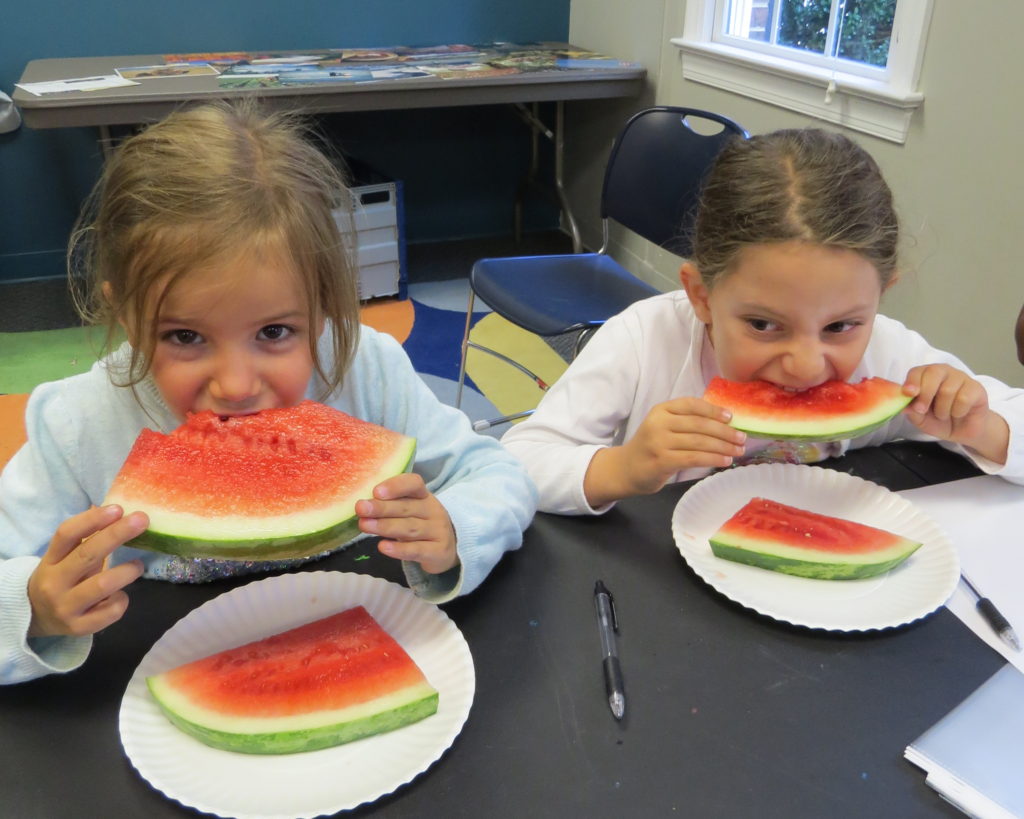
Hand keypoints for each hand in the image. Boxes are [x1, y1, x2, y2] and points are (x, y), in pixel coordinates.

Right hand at [27, 505, 146, 638]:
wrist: (36, 617)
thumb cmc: (61, 578)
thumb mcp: (64, 558)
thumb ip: (86, 538)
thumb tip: (117, 510)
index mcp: (50, 561)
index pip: (66, 535)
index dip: (92, 519)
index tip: (118, 508)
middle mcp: (54, 583)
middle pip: (87, 555)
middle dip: (117, 534)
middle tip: (142, 520)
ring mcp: (65, 607)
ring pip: (102, 584)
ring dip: (127, 571)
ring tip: (138, 565)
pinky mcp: (78, 628)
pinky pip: (110, 612)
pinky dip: (122, 600)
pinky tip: (121, 594)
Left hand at [355, 473, 457, 574]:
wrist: (445, 551)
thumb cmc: (418, 525)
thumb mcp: (408, 511)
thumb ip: (389, 505)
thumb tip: (360, 504)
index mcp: (424, 496)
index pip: (414, 484)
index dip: (395, 486)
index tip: (376, 491)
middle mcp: (433, 511)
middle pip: (406, 507)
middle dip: (381, 508)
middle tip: (360, 508)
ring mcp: (438, 531)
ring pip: (409, 528)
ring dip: (385, 526)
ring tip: (364, 525)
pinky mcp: (438, 552)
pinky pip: (417, 550)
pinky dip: (399, 549)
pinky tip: (383, 547)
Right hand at [584, 397, 745, 505]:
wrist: (626, 469)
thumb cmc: (651, 448)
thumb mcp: (663, 427)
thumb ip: (686, 422)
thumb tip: (724, 424)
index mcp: (661, 410)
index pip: (691, 405)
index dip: (713, 410)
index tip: (731, 417)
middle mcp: (659, 423)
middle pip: (699, 424)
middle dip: (725, 432)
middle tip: (742, 438)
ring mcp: (659, 442)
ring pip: (699, 442)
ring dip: (723, 447)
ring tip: (738, 451)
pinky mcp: (661, 461)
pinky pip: (693, 458)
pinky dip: (712, 459)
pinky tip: (724, 461)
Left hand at [902, 364, 1008, 462]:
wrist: (962, 431)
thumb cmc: (938, 420)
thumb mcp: (920, 419)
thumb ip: (912, 411)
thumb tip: (904, 406)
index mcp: (926, 376)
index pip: (918, 371)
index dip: (912, 381)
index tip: (908, 393)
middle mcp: (944, 372)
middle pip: (933, 373)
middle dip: (925, 394)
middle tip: (922, 410)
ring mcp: (962, 378)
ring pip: (947, 390)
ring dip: (942, 409)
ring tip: (943, 415)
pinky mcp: (977, 388)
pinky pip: (964, 398)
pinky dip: (957, 411)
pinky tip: (959, 413)